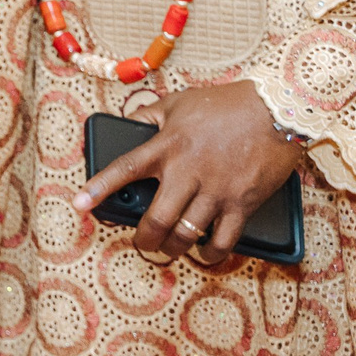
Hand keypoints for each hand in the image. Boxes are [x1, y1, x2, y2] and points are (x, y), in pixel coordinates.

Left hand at [70, 80, 306, 258]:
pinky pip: (224, 240)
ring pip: (186, 234)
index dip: (99, 188)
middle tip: (140, 244)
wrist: (275, 111)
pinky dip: (211, 253)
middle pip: (156, 218)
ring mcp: (215, 191)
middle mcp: (187, 172)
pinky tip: (205, 253)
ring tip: (167, 251)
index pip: (124, 169)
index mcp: (166, 146)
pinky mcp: (242, 203)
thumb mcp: (178, 102)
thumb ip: (150, 114)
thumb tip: (130, 122)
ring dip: (173, 248)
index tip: (80, 204)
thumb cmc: (225, 104)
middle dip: (144, 238)